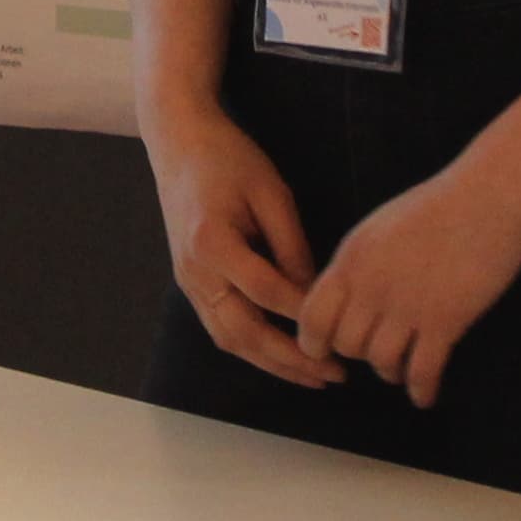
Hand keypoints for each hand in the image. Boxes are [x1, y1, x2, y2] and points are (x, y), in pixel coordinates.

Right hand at [144, 99, 331, 387]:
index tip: (341, 330)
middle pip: (244, 332)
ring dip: (272, 364)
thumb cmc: (228, 159)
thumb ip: (292, 245)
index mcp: (211, 243)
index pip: (266, 291)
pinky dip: (252, 349)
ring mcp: (188, 283)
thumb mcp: (271, 193)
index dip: (304, 313)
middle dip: (291, 359)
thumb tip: (315, 294)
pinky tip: (282, 356)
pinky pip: (220, 328)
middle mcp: (194, 272)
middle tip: (334, 373)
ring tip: (314, 376)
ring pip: (229, 340)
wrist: (179, 143)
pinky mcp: (190, 285)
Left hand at [295, 154, 520, 409]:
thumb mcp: (381, 228)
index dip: (314, 341)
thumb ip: (360, 264)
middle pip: (348, 345)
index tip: (326, 350)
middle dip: (359, 354)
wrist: (491, 193)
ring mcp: (407, 306)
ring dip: (390, 372)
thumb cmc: (439, 204)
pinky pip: (422, 371)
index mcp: (351, 259)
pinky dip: (421, 390)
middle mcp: (371, 286)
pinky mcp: (446, 321)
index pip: (312, 317)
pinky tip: (425, 396)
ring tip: (401, 371)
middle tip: (376, 353)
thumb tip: (348, 298)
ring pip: (382, 362)